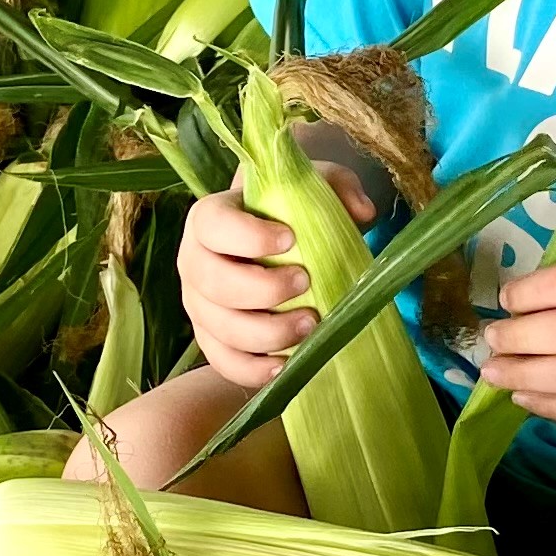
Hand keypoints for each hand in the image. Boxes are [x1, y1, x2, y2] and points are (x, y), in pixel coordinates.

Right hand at [178, 165, 376, 386]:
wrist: (281, 252)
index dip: (245, 235)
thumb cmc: (292, 216)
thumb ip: (337, 185)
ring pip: (219, 327)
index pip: (210, 223)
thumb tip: (361, 211)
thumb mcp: (316, 187)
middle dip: (261, 288)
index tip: (290, 239)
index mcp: (209, 218)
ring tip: (311, 324)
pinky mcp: (211, 340)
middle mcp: (194, 262)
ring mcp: (199, 305)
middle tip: (306, 283)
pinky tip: (286, 364)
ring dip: (266, 333)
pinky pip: (223, 362)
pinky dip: (253, 370)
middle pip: (210, 281)